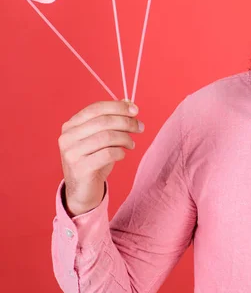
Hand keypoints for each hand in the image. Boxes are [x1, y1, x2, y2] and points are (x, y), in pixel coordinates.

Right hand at [58, 100, 143, 215]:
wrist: (83, 190)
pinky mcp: (80, 168)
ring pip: (107, 137)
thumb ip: (112, 119)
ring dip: (125, 138)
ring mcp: (71, 153)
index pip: (96, 108)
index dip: (118, 107)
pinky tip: (122, 155)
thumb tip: (128, 102)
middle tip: (140, 127)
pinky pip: (107, 154)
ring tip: (131, 144)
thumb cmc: (94, 160)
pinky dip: (120, 152)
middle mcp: (67, 137)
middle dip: (126, 122)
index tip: (135, 110)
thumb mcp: (102, 137)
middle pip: (104, 121)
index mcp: (71, 125)